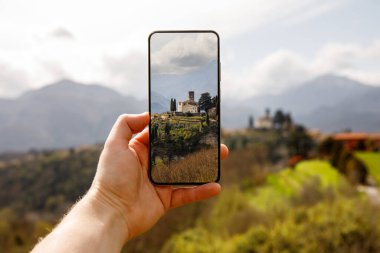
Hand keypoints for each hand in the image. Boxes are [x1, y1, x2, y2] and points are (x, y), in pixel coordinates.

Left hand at [89, 112, 228, 241]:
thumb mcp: (114, 144)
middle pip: (179, 152)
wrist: (111, 213)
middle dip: (196, 144)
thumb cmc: (111, 177)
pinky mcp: (166, 200)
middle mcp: (152, 165)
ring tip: (222, 155)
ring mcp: (160, 183)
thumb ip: (126, 124)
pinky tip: (216, 186)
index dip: (176, 127)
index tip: (193, 119)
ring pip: (187, 171)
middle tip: (213, 137)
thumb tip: (148, 114)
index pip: (162, 135)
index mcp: (140, 150)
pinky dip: (202, 191)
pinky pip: (187, 194)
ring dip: (205, 164)